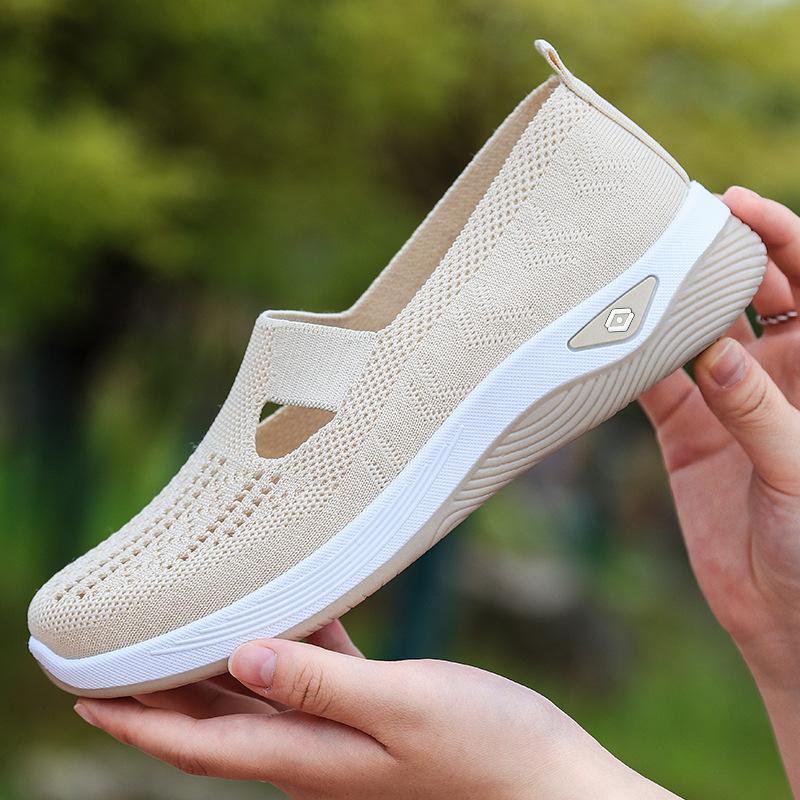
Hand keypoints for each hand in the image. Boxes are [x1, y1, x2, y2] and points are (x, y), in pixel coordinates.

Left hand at [72, 621, 676, 798]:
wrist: (548, 782)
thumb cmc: (488, 750)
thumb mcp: (405, 708)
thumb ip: (321, 686)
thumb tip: (240, 659)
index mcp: (309, 757)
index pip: (197, 741)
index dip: (134, 719)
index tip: (80, 693)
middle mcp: (314, 749)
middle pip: (214, 718)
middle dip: (158, 689)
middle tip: (112, 650)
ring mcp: (342, 732)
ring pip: (256, 691)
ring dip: (214, 660)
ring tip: (182, 621)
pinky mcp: (372, 710)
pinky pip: (309, 672)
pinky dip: (286, 640)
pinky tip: (287, 603)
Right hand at [641, 187, 799, 792]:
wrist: (786, 620)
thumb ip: (761, 408)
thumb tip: (712, 350)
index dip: (781, 236)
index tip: (735, 206)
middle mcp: (781, 375)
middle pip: (751, 293)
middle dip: (718, 257)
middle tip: (671, 229)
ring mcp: (729, 401)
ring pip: (696, 333)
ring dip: (668, 306)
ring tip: (630, 271)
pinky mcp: (686, 433)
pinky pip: (656, 385)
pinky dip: (633, 363)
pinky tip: (608, 341)